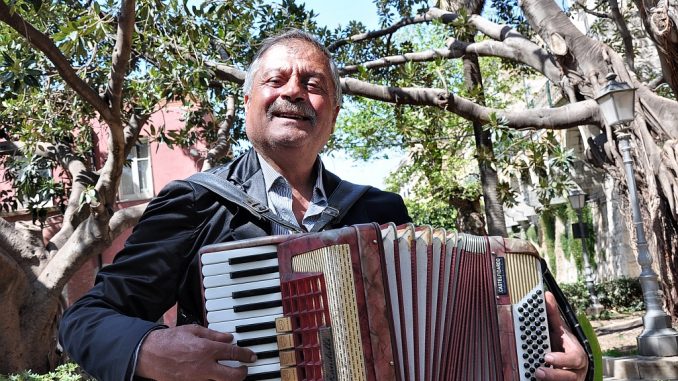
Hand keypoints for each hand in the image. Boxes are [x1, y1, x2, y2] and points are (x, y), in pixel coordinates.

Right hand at [135, 324, 256, 380]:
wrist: (150, 354)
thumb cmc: (170, 340)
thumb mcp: (194, 330)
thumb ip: (214, 335)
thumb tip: (229, 338)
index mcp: (207, 349)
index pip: (234, 353)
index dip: (246, 355)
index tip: (252, 356)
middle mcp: (205, 367)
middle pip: (233, 376)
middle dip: (243, 373)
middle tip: (245, 368)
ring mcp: (197, 379)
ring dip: (228, 378)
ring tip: (231, 372)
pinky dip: (214, 380)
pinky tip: (214, 375)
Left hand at [535, 292, 587, 380]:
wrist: (572, 364)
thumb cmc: (566, 346)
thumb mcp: (560, 331)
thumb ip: (553, 316)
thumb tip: (546, 295)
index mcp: (577, 354)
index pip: (573, 358)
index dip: (561, 359)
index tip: (547, 357)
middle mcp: (576, 370)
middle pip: (569, 376)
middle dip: (555, 374)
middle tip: (539, 371)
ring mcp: (571, 379)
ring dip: (551, 380)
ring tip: (537, 375)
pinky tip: (536, 380)